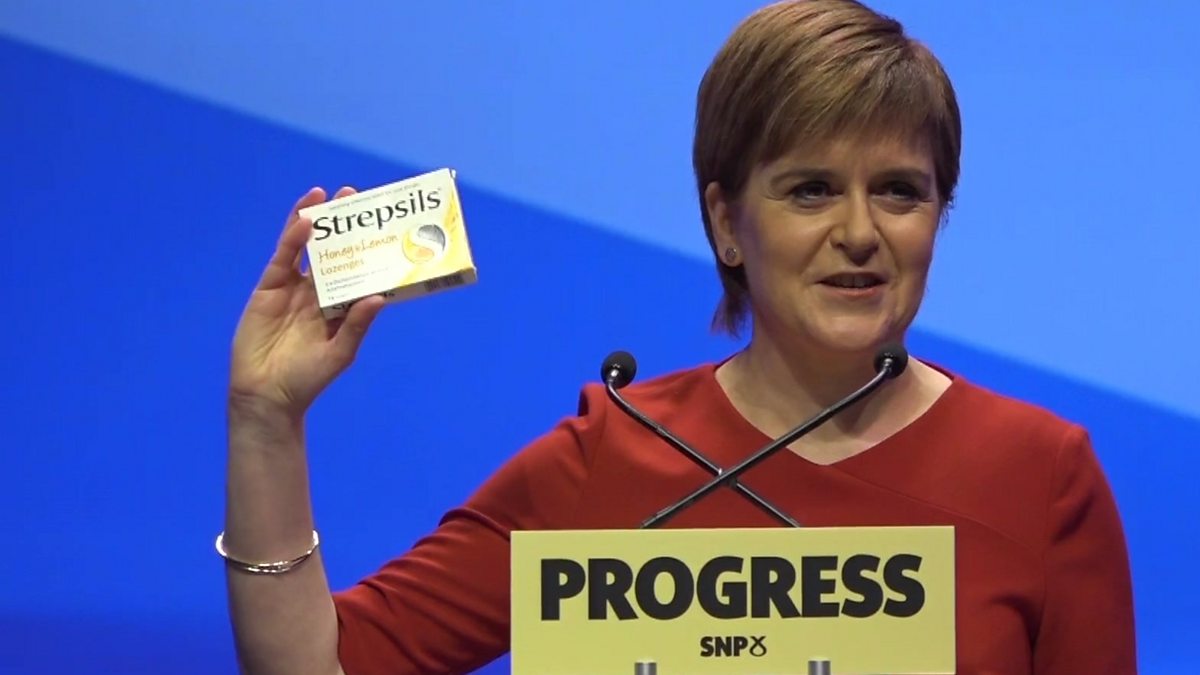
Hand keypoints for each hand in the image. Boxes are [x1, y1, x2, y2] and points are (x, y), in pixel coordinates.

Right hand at [229, 187, 384, 417]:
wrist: (265, 394)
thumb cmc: (307, 379)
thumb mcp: (339, 354)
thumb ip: (357, 325)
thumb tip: (379, 297)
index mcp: (343, 307)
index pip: (359, 271)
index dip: (368, 248)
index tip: (382, 225)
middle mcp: (320, 293)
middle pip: (334, 252)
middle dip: (343, 226)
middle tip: (356, 196)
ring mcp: (294, 288)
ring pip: (307, 248)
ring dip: (316, 222)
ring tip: (327, 195)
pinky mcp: (270, 287)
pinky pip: (284, 258)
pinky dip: (293, 238)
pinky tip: (304, 220)